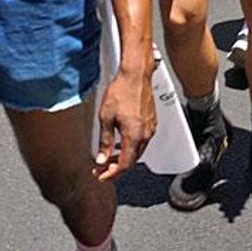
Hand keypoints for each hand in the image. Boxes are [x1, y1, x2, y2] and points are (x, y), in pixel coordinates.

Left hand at [93, 65, 155, 181]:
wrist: (136, 74)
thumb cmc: (121, 91)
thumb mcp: (106, 117)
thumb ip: (104, 141)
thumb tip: (101, 158)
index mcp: (134, 137)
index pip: (124, 165)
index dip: (111, 174)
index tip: (101, 176)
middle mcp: (145, 135)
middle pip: (132, 161)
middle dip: (116, 167)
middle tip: (101, 168)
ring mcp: (150, 128)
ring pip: (137, 152)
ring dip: (123, 157)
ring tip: (109, 157)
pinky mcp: (151, 122)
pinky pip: (142, 141)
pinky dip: (131, 147)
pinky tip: (121, 143)